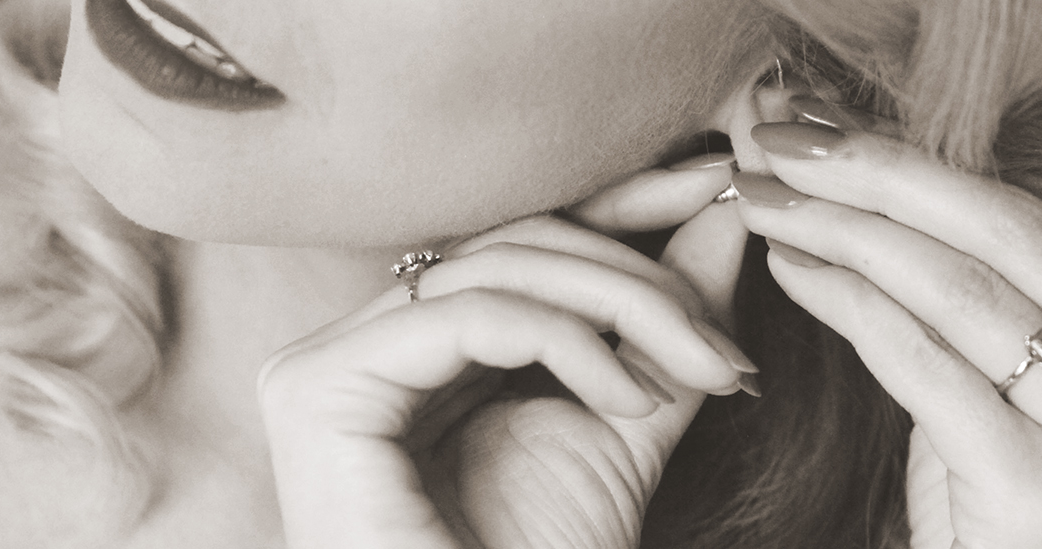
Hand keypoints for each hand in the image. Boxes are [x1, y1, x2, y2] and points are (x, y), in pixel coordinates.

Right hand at [257, 157, 748, 548]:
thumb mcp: (627, 418)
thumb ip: (663, 323)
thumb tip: (724, 213)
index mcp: (421, 347)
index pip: (519, 243)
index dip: (614, 204)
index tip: (711, 185)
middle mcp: (362, 343)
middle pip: (512, 247)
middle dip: (637, 275)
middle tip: (725, 342)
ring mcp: (326, 362)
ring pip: (495, 270)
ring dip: (622, 306)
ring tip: (700, 371)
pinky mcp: (317, 388)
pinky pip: (464, 316)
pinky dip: (565, 341)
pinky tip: (629, 398)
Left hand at [734, 107, 1041, 547]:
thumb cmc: (1027, 515)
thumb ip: (1012, 299)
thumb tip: (902, 180)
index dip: (935, 158)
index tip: (840, 134)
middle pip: (1013, 228)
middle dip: (883, 170)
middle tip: (789, 140)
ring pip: (959, 286)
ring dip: (842, 228)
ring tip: (769, 198)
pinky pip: (921, 361)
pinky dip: (843, 300)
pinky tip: (791, 267)